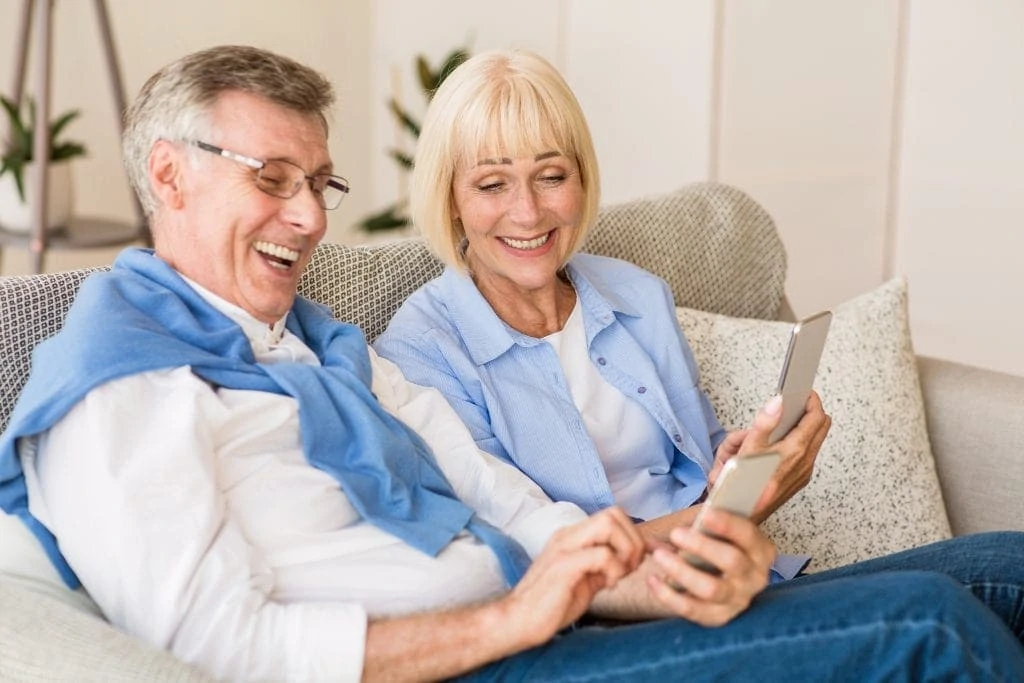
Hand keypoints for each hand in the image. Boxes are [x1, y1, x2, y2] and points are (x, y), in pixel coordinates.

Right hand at [501, 507, 645, 646]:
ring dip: (625, 550)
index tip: (632, 564)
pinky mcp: (564, 565)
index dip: (632, 536)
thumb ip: (605, 566)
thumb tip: (631, 560)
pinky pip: (601, 554)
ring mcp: (564, 546)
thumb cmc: (551, 604)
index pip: (612, 515)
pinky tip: (607, 586)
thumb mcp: (586, 581)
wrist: (518, 621)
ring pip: (608, 525)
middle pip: (613, 513)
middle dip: (633, 540)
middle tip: (630, 568)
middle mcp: (568, 535)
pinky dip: (614, 569)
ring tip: (619, 575)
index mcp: (573, 536)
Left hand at [646, 508, 776, 626]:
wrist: (711, 577)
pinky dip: (669, 595)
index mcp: (760, 550)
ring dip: (681, 570)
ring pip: (711, 589)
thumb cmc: (716, 542)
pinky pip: (693, 610)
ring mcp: (737, 600)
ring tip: (658, 555)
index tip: (705, 514)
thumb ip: (733, 502)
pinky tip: (652, 579)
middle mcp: (755, 577)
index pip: (749, 535)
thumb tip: (766, 483)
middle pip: (731, 561)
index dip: (728, 524)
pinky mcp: (718, 617)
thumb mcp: (722, 522)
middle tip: (675, 534)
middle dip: (701, 546)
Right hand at [710, 391, 830, 521]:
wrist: (741, 514)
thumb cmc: (740, 484)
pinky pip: (806, 455)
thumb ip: (764, 422)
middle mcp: (804, 461)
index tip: (802, 394)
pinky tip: (776, 448)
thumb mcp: (746, 448)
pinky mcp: (800, 480)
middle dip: (809, 413)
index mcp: (794, 450)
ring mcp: (804, 471)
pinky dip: (798, 445)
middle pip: (822, 426)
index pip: (816, 416)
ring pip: (814, 441)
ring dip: (803, 429)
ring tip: (778, 429)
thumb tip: (777, 403)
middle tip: (793, 407)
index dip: (811, 400)